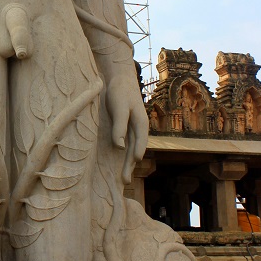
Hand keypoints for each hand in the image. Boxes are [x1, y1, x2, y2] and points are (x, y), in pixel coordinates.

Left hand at [105, 64, 148, 182]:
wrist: (119, 79)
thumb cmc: (120, 92)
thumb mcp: (120, 108)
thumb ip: (120, 126)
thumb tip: (119, 146)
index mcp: (141, 124)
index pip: (139, 143)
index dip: (135, 156)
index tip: (130, 168)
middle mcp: (138, 129)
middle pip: (135, 151)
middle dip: (130, 166)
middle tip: (124, 181)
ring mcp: (132, 129)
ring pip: (130, 150)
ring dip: (127, 164)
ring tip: (123, 178)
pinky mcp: (125, 128)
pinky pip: (125, 145)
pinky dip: (123, 156)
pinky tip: (119, 163)